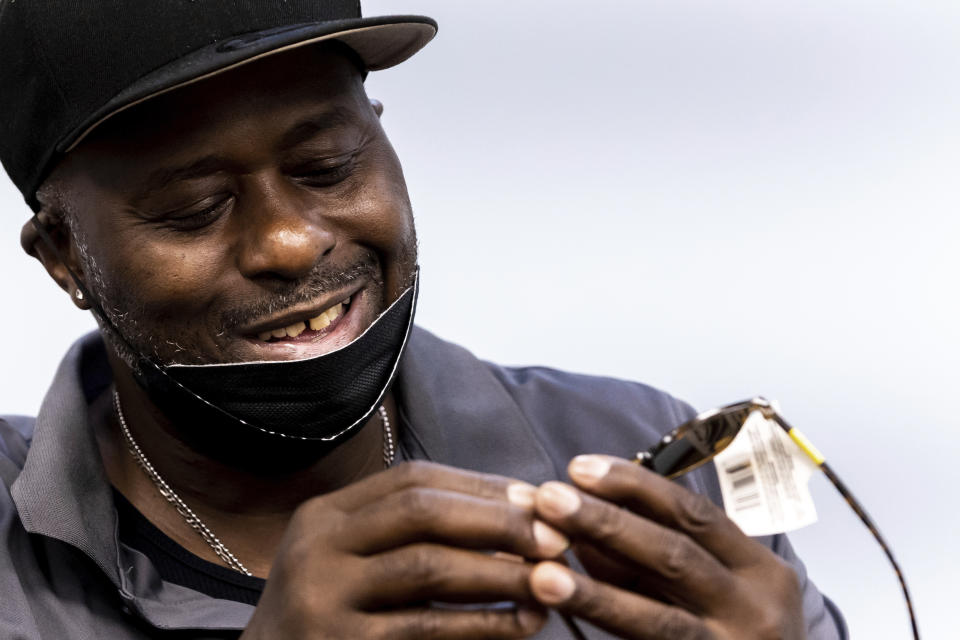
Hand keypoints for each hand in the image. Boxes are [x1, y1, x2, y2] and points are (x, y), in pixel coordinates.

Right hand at [242, 461, 569, 639]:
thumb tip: (516, 513)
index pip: (413, 479)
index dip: (480, 486)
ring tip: (550, 580)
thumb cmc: (329, 620)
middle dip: (497, 520)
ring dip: (500, 572)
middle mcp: (316, 545)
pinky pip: (426, 628)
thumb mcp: (350, 563)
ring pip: (428, 566)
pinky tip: (521, 626)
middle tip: (555, 538)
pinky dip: (483, 624)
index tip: (535, 501)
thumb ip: (409, 536)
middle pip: (421, 510)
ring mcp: (321, 596)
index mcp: (326, 515)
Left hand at [527, 455, 805, 639]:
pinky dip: (605, 631)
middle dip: (606, 524)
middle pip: (673, 556)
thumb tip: (585, 531)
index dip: (634, 487)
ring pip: (656, 617)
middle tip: (549, 499)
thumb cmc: (742, 636)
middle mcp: (754, 611)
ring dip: (594, 593)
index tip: (580, 467)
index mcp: (760, 571)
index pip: (694, 513)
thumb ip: (659, 561)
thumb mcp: (719, 590)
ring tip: (541, 574)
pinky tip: (566, 622)